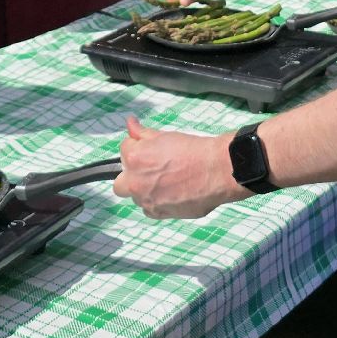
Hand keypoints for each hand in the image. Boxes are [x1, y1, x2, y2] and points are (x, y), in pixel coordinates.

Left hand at [113, 117, 248, 218]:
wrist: (216, 170)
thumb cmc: (193, 150)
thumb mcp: (165, 136)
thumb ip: (142, 133)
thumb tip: (130, 123)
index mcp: (135, 159)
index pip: (123, 152)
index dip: (136, 149)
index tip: (148, 150)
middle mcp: (136, 182)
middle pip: (120, 184)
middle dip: (130, 177)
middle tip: (149, 170)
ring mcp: (147, 201)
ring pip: (136, 198)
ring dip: (145, 191)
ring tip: (167, 182)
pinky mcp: (160, 214)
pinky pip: (150, 210)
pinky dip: (157, 203)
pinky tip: (172, 194)